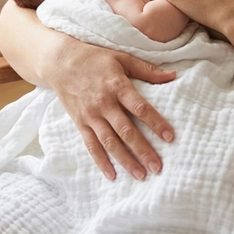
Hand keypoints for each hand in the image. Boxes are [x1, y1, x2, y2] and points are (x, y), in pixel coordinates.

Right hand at [43, 35, 176, 180]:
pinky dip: (101, 161)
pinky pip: (91, 145)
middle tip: (158, 167)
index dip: (156, 123)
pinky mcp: (80, 123)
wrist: (60, 62)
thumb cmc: (94, 59)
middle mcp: (104, 103)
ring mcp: (91, 115)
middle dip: (143, 150)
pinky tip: (112, 175)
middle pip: (126, 131)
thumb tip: (173, 76)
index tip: (169, 137)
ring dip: (125, 160)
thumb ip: (147, 70)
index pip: (140, 108)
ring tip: (141, 175)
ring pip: (110, 142)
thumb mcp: (122, 58)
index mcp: (117, 86)